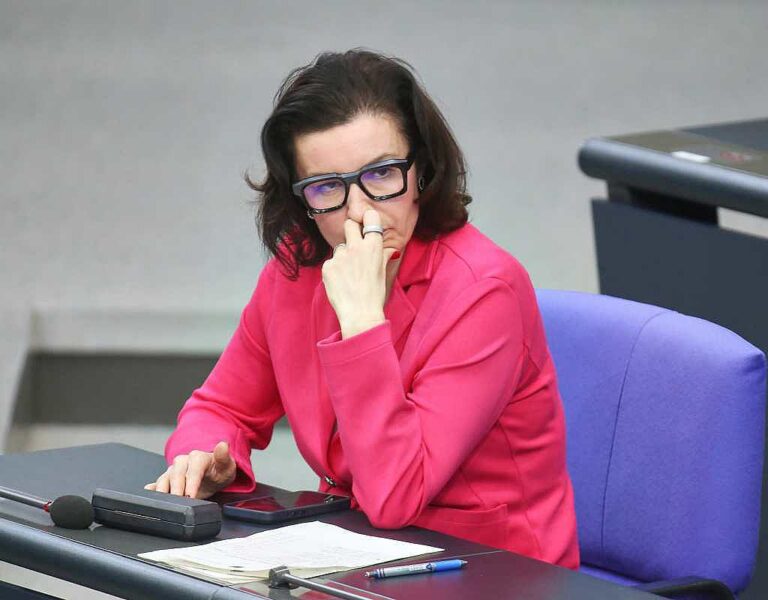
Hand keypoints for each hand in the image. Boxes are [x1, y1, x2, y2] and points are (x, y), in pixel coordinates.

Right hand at [144, 441, 236, 498]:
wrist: (212, 474)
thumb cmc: (219, 470)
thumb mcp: (226, 466)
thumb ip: (224, 457)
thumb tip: (222, 445)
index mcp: (198, 457)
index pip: (194, 468)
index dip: (191, 482)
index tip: (191, 495)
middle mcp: (183, 462)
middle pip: (176, 474)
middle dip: (176, 488)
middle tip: (179, 502)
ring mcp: (173, 471)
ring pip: (164, 478)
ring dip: (163, 490)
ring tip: (164, 502)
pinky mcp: (167, 480)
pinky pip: (157, 483)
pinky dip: (152, 488)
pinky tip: (150, 492)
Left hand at [322, 210, 396, 337]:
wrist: (359, 314)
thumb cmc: (374, 295)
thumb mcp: (383, 272)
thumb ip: (383, 256)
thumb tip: (389, 250)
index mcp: (374, 246)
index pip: (370, 217)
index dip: (367, 218)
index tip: (365, 222)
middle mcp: (356, 247)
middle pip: (349, 224)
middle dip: (351, 229)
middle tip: (353, 242)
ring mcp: (340, 256)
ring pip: (339, 247)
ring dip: (343, 256)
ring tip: (349, 274)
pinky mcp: (328, 266)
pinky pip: (331, 262)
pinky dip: (335, 270)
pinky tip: (341, 282)